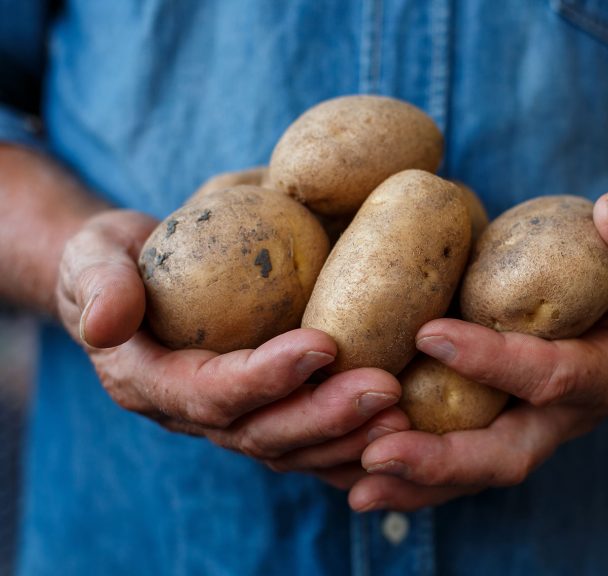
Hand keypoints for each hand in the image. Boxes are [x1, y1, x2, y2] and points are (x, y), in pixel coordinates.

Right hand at [56, 209, 407, 487]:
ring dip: (348, 436)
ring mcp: (229, 417)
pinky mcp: (258, 409)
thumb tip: (106, 322)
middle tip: (386, 390)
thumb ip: (99, 284)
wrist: (128, 280)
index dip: (266, 378)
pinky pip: (305, 440)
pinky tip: (398, 427)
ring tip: (402, 411)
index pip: (212, 393)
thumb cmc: (112, 260)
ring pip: (291, 447)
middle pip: (262, 433)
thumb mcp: (91, 258)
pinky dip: (348, 442)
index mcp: (150, 382)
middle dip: (325, 416)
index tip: (323, 345)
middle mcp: (191, 413)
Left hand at [348, 192, 607, 510]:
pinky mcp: (503, 417)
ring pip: (473, 468)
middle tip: (378, 454)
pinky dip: (411, 468)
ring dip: (414, 479)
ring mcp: (534, 422)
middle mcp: (570, 414)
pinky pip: (457, 452)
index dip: (495, 360)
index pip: (551, 377)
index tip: (430, 332)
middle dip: (442, 460)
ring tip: (353, 479)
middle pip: (506, 454)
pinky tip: (357, 465)